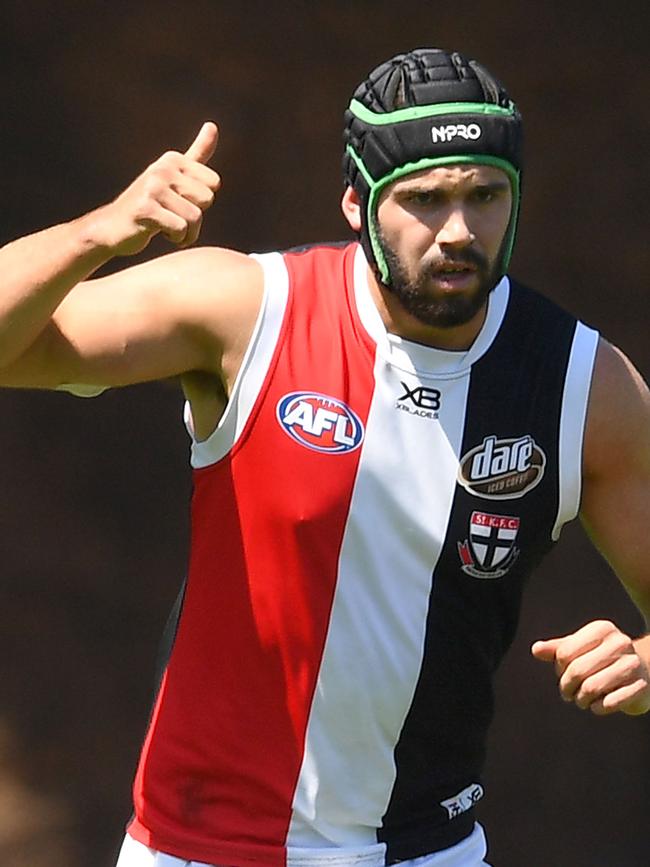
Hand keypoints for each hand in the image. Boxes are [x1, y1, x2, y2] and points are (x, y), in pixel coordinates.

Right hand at [90, 121, 220, 255]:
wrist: (111, 227)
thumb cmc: (149, 203)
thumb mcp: (174, 175)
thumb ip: (196, 153)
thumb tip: (212, 125)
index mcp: (173, 159)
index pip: (214, 183)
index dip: (201, 199)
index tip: (180, 200)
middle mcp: (162, 169)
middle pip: (207, 199)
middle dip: (195, 218)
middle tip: (172, 216)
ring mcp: (152, 188)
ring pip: (195, 217)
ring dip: (185, 232)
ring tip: (166, 227)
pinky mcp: (145, 209)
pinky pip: (180, 228)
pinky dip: (175, 238)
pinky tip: (157, 232)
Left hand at [531, 619, 649, 715]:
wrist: (644, 671)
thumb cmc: (603, 658)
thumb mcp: (580, 649)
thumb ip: (557, 649)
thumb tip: (536, 649)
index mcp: (602, 629)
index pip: (565, 653)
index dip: (559, 668)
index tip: (562, 674)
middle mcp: (620, 642)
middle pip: (577, 670)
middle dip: (567, 687)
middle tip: (567, 694)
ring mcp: (633, 664)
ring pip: (591, 688)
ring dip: (581, 699)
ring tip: (581, 700)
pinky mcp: (641, 687)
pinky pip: (609, 703)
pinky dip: (598, 708)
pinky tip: (597, 706)